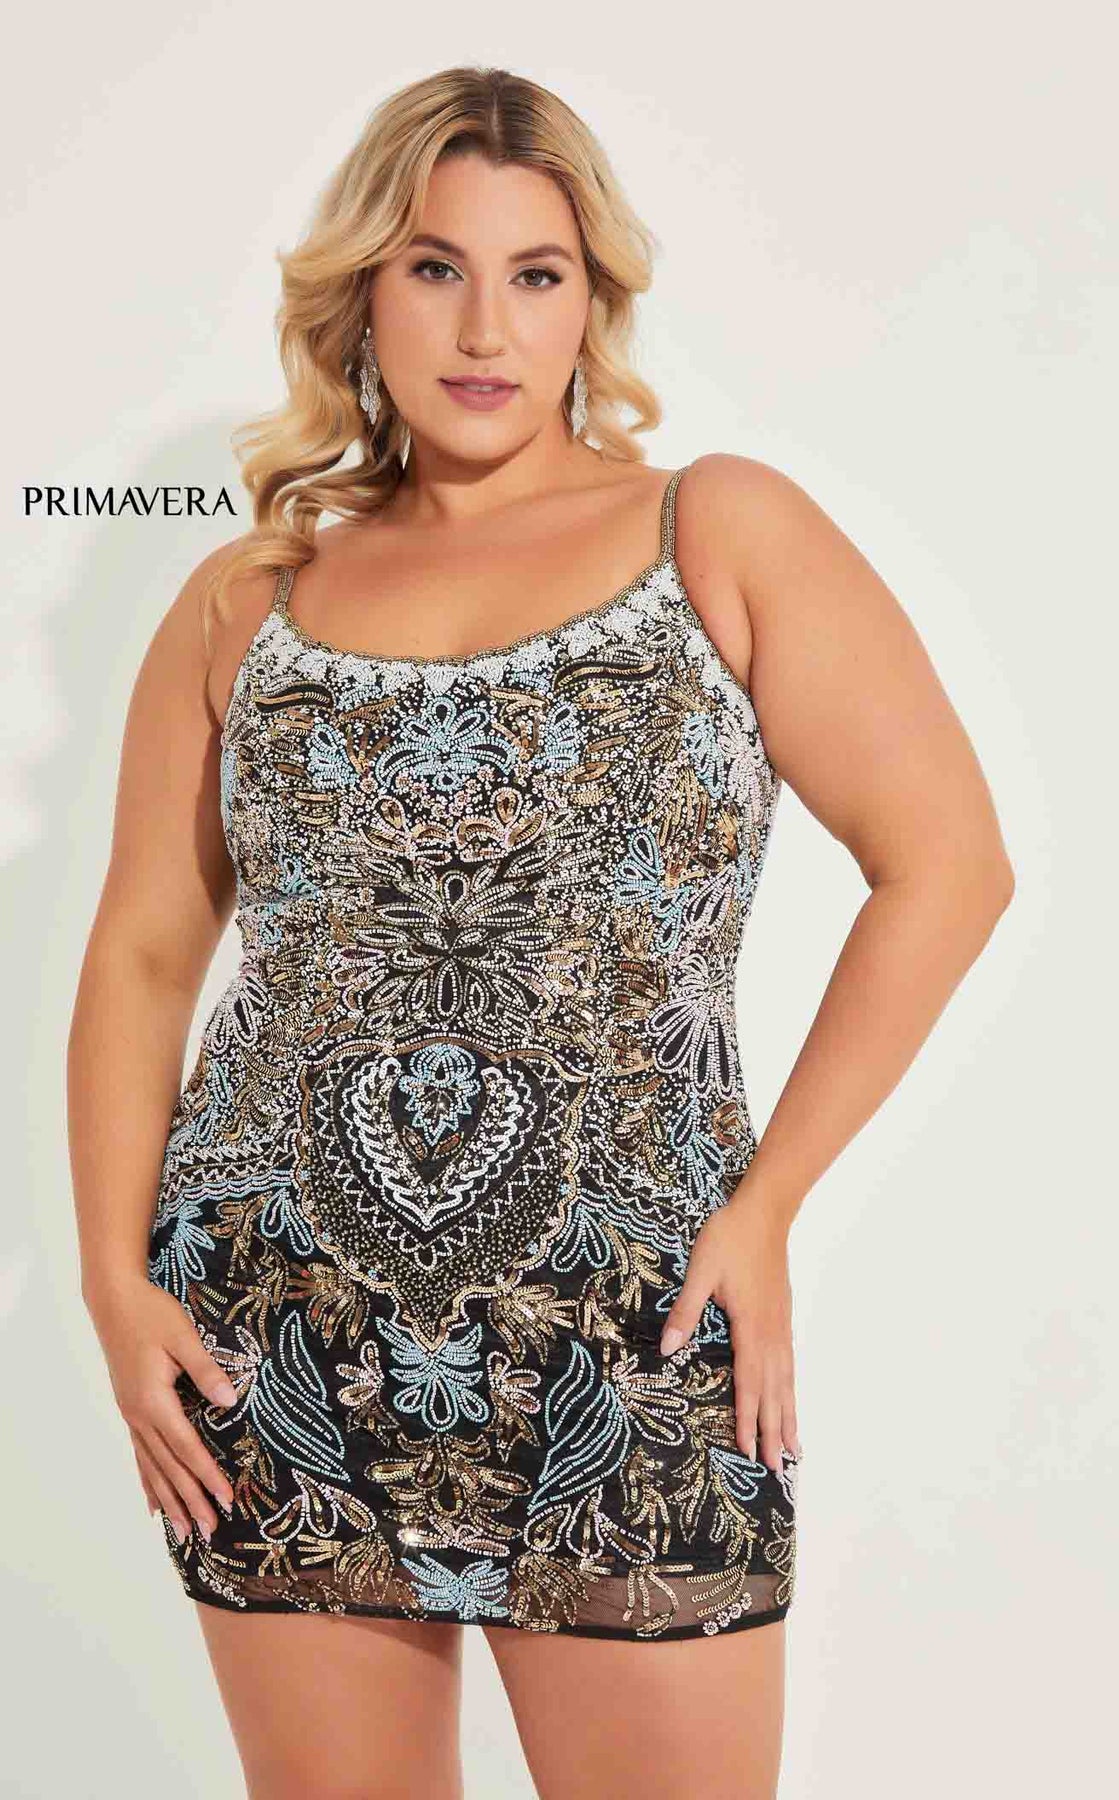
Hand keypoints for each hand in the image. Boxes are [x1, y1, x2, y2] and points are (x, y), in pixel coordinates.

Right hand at [84, 1272, 237, 1543]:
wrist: (115, 1302)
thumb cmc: (152, 1313)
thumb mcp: (184, 1336)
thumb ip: (206, 1371)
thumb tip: (231, 1403)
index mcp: (155, 1401)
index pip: (187, 1448)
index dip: (207, 1476)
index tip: (227, 1500)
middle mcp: (139, 1415)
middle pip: (169, 1468)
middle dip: (190, 1500)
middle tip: (209, 1532)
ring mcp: (131, 1415)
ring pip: (152, 1468)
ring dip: (169, 1500)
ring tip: (182, 1532)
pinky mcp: (130, 1409)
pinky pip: (140, 1455)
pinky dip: (148, 1482)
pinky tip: (151, 1504)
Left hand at [659, 1194, 801, 1469]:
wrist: (764, 1212)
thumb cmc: (729, 1239)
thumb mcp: (700, 1271)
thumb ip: (686, 1310)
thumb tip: (669, 1348)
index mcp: (750, 1327)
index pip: (749, 1384)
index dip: (748, 1419)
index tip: (748, 1451)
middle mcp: (771, 1334)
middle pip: (773, 1392)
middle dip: (774, 1431)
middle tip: (778, 1469)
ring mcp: (780, 1327)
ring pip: (786, 1382)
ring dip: (789, 1417)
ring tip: (796, 1449)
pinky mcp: (782, 1318)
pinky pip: (790, 1365)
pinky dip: (792, 1391)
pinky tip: (791, 1400)